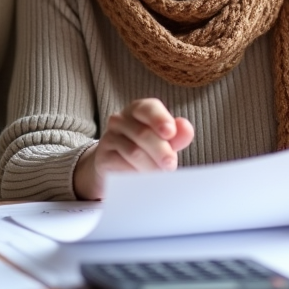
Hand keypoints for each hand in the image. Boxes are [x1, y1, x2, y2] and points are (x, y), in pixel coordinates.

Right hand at [73, 98, 193, 199]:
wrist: (115, 166)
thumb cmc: (145, 149)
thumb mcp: (164, 142)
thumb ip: (177, 136)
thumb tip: (186, 128)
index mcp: (138, 110)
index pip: (148, 108)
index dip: (160, 119)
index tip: (170, 133)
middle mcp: (120, 119)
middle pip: (143, 133)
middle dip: (161, 151)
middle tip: (171, 165)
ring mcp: (109, 137)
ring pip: (134, 152)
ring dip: (151, 166)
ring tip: (160, 176)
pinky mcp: (102, 157)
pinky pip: (122, 166)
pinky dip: (136, 174)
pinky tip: (142, 180)